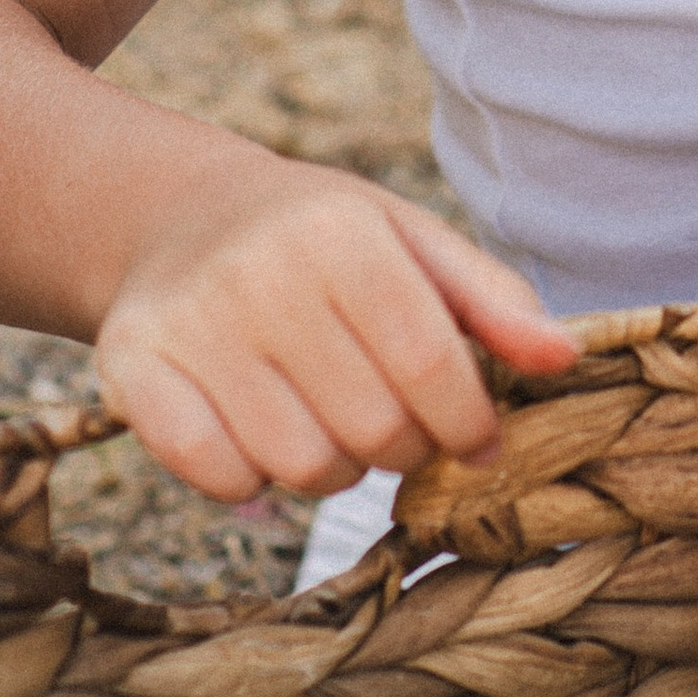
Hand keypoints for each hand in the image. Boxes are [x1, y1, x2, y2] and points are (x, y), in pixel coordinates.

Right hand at [94, 150, 578, 502]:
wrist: (181, 218)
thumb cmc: (324, 240)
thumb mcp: (413, 242)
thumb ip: (493, 302)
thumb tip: (565, 359)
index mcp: (342, 232)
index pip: (430, 366)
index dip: (467, 422)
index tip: (476, 438)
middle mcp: (261, 272)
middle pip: (371, 428)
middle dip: (402, 447)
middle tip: (393, 423)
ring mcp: (191, 322)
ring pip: (299, 466)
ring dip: (331, 467)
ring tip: (327, 419)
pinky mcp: (132, 367)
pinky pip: (217, 477)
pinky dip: (250, 479)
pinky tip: (259, 432)